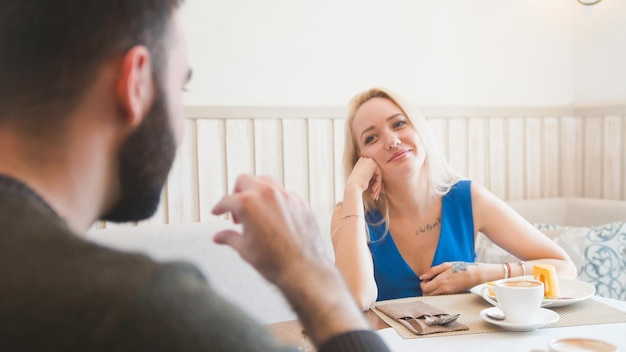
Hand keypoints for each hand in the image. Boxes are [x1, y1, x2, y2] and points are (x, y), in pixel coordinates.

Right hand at [211, 174, 325, 285]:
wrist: (303, 270)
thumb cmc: (276, 262)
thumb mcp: (244, 249)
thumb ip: (229, 238)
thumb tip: (220, 237)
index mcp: (248, 204)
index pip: (227, 200)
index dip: (219, 207)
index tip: (218, 211)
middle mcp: (268, 195)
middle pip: (244, 180)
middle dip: (236, 193)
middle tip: (236, 210)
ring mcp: (286, 196)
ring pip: (266, 182)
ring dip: (256, 192)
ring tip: (254, 211)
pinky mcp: (300, 202)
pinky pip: (284, 194)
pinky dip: (275, 201)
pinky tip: (273, 216)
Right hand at [346, 157, 383, 199]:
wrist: (352, 187)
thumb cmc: (355, 187)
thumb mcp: (363, 180)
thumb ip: (370, 178)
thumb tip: (381, 184)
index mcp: (360, 163)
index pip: (371, 172)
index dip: (374, 182)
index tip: (374, 191)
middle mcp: (364, 160)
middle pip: (375, 173)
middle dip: (377, 185)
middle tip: (376, 195)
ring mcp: (368, 161)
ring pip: (378, 174)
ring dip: (378, 186)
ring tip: (374, 195)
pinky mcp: (373, 164)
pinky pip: (379, 174)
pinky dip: (378, 183)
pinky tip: (373, 189)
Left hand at [419, 262, 477, 295]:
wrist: (475, 275)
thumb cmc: (460, 268)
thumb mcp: (445, 265)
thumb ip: (432, 271)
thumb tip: (422, 277)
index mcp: (441, 281)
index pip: (424, 289)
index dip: (422, 284)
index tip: (426, 279)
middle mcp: (443, 290)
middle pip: (427, 295)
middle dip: (425, 290)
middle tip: (429, 282)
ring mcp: (448, 294)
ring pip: (433, 298)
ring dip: (431, 292)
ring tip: (435, 284)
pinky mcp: (452, 296)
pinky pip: (441, 297)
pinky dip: (437, 293)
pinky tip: (441, 286)